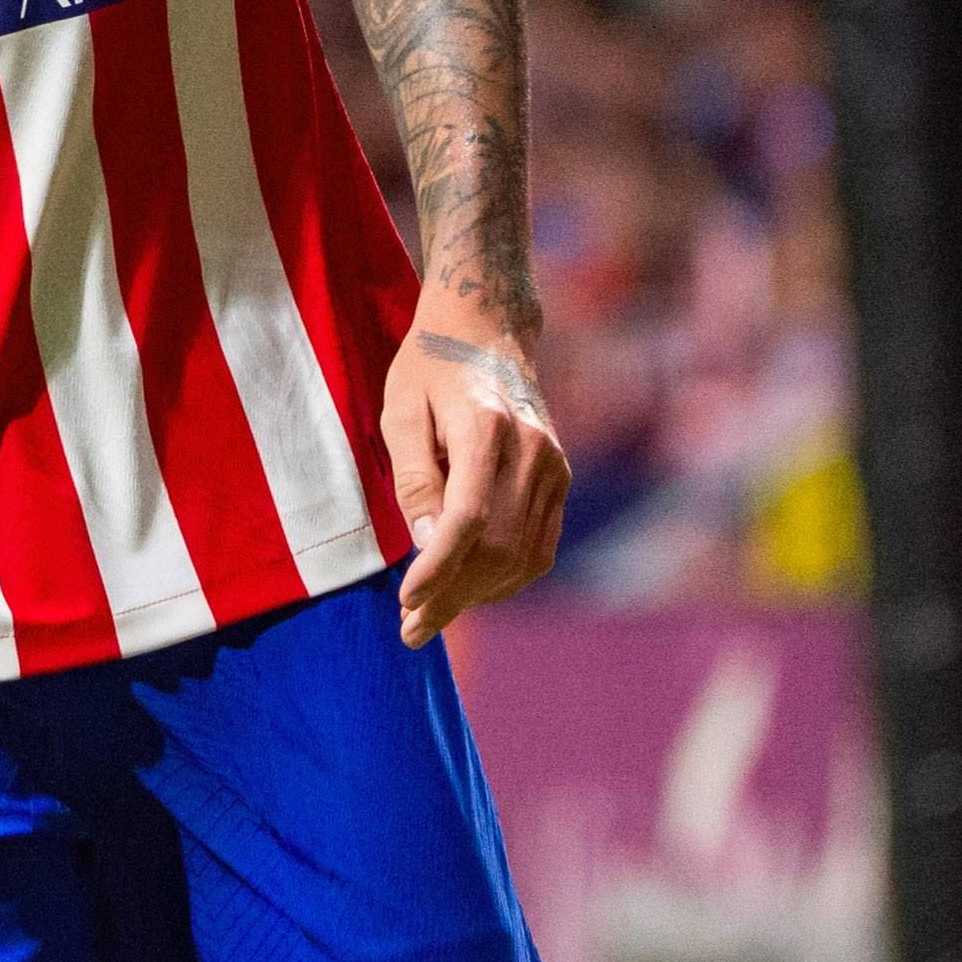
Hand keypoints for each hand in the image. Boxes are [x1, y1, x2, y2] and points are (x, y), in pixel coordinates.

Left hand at [386, 326, 568, 645]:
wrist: (488, 330)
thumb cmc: (430, 369)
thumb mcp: (401, 411)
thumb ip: (414, 478)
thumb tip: (425, 545)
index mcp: (487, 427)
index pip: (468, 519)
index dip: (438, 569)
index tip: (406, 602)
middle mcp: (532, 450)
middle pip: (497, 547)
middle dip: (453, 596)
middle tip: (412, 630)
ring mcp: (554, 466)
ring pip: (523, 555)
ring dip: (478, 595)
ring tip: (434, 614)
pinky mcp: (561, 477)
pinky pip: (540, 546)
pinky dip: (507, 577)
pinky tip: (471, 589)